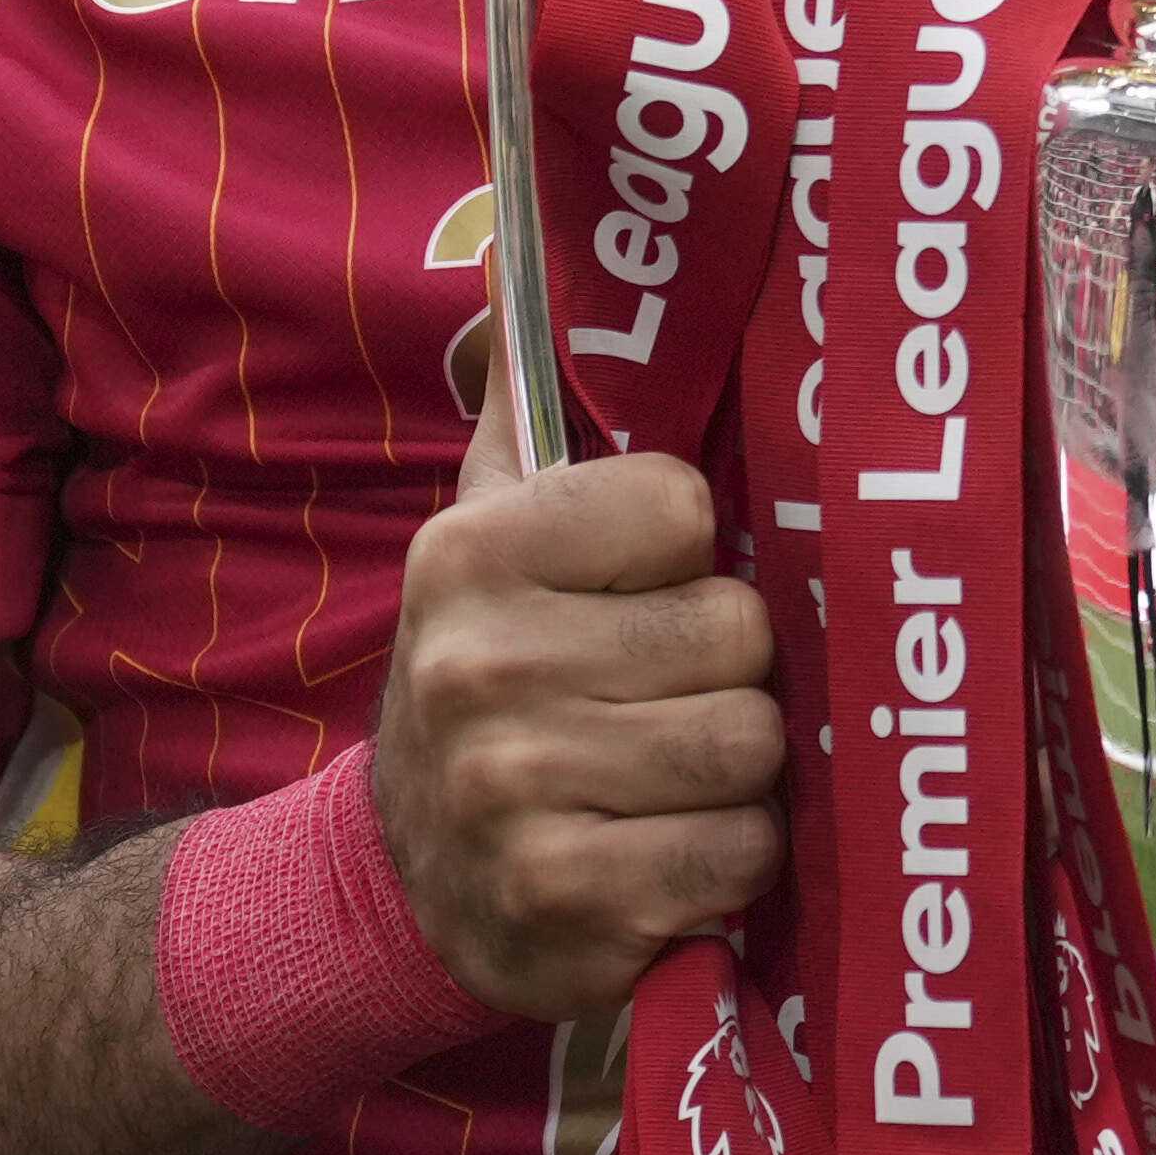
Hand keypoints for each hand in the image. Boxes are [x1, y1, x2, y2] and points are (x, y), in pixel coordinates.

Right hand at [370, 395, 782, 1023]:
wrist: (404, 880)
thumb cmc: (490, 676)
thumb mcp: (485, 532)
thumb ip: (522, 401)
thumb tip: (510, 257)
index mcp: (469, 550)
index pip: (685, 505)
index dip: (687, 555)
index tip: (639, 589)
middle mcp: (478, 663)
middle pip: (737, 632)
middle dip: (726, 671)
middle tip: (663, 696)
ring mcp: (514, 787)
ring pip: (752, 743)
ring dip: (737, 772)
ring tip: (669, 774)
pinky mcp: (560, 897)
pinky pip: (736, 853)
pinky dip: (726, 860)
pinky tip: (666, 853)